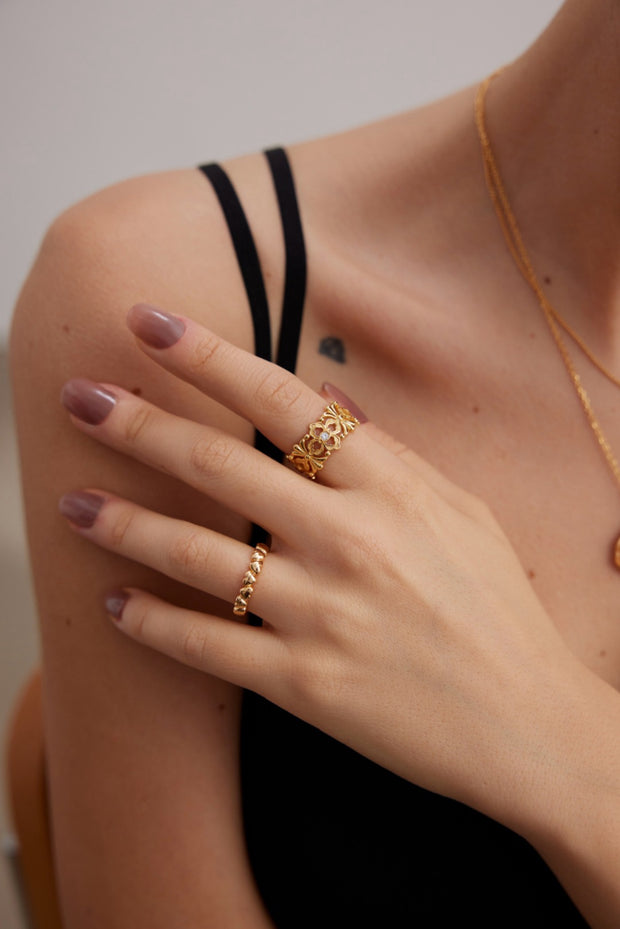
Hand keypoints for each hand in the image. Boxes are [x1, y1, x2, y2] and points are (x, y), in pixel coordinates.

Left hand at [59, 303, 581, 837]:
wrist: (528, 725)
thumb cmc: (497, 609)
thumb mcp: (461, 511)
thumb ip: (390, 450)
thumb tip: (324, 392)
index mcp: (390, 488)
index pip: (282, 401)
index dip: (208, 356)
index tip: (149, 322)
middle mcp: (350, 541)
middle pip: (221, 465)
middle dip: (139, 424)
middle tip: (77, 398)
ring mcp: (323, 614)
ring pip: (198, 555)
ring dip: (124, 523)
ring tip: (69, 502)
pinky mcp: (304, 684)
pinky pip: (208, 647)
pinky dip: (153, 623)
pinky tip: (114, 603)